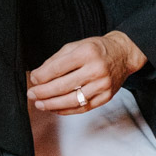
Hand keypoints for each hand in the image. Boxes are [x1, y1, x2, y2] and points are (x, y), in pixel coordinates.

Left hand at [27, 31, 146, 115]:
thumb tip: (38, 76)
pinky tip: (55, 108)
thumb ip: (56, 60)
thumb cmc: (97, 49)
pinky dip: (66, 110)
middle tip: (32, 94)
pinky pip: (83, 108)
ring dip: (53, 104)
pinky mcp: (106, 97)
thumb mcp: (76, 46)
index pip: (58, 68)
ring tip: (40, 104)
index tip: (33, 79)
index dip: (42, 76)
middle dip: (44, 92)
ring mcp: (102, 85)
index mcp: (87, 53)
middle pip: (64, 86)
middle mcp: (96, 69)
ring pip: (72, 100)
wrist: (123, 54)